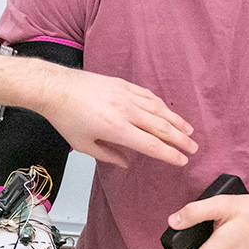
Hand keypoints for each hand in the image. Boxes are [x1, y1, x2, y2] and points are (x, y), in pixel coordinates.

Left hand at [34, 65, 196, 166]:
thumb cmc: (66, 117)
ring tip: (188, 130)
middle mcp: (125, 111)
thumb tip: (126, 163)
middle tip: (192, 148)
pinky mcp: (123, 85)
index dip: (169, 154)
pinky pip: (148, 96)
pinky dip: (160, 105)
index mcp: (116, 129)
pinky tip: (167, 112)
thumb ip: (108, 156)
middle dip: (180, 139)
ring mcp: (126, 95)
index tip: (181, 160)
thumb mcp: (84, 145)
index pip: (151, 145)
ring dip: (176, 121)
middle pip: (161, 127)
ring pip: (158, 110)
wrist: (56, 88)